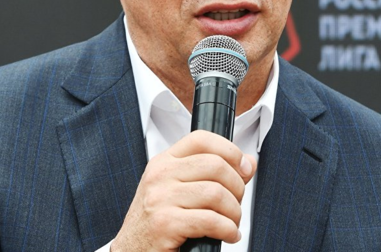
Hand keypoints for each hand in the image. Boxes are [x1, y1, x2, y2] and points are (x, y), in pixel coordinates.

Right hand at [110, 130, 257, 251]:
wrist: (131, 251)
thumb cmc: (157, 222)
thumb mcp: (179, 191)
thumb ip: (212, 175)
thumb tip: (249, 162)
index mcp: (164, 162)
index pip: (201, 139)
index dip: (230, 151)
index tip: (243, 168)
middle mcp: (160, 175)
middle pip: (216, 165)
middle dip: (237, 188)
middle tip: (235, 205)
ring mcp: (160, 198)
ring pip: (216, 193)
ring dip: (234, 213)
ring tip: (231, 224)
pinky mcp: (165, 224)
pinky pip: (211, 221)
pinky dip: (228, 230)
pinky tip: (228, 235)